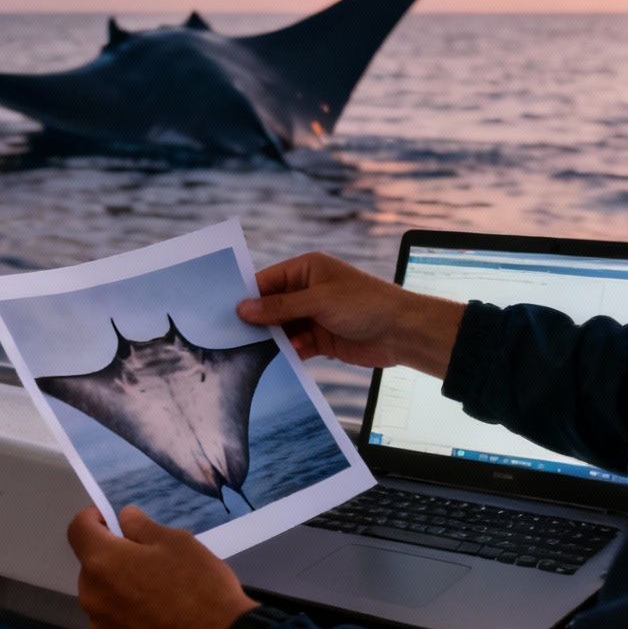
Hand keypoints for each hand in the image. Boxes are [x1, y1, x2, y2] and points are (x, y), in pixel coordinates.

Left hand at [67, 505, 258, 628]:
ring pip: (101, 593)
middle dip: (112, 555)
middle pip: (91, 564)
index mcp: (102, 562)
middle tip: (148, 558)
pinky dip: (125, 612)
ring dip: (118, 585)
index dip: (92, 518)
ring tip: (156, 591)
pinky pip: (112, 619)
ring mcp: (100, 626)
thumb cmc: (198, 585)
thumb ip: (141, 527)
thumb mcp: (176, 542)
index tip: (112, 520)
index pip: (78, 529)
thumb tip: (124, 519)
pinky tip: (156, 617)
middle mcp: (91, 595)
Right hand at [237, 252, 464, 377]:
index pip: (268, 280)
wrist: (403, 332)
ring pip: (282, 328)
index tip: (224, 311)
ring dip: (272, 340)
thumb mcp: (319, 301)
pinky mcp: (322, 339)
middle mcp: (309, 290)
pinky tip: (282, 359)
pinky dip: (289, 352)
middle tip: (231, 335)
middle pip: (272, 306)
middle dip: (256, 320)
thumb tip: (244, 308)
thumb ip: (280, 307)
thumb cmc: (366, 304)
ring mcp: (315, 316)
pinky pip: (296, 345)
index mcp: (308, 269)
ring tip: (252, 352)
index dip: (247, 295)